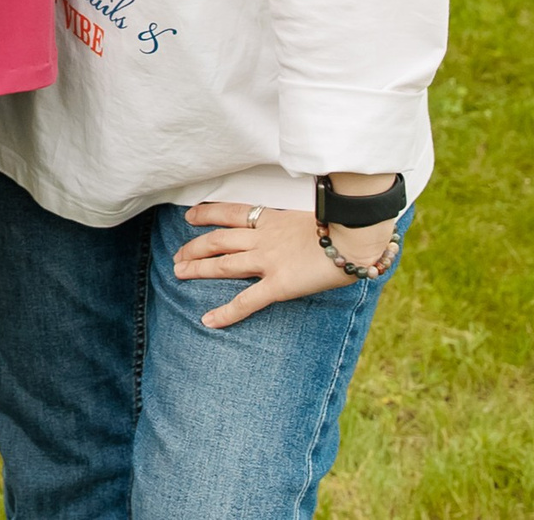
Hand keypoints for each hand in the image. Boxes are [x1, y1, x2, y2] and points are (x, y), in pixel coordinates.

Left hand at [174, 204, 398, 329]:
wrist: (355, 236)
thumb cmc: (345, 225)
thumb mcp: (315, 216)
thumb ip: (301, 224)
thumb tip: (308, 228)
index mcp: (274, 220)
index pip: (232, 213)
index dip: (207, 213)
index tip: (190, 216)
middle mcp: (264, 238)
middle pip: (218, 240)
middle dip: (195, 247)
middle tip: (177, 255)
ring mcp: (269, 261)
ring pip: (223, 265)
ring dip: (198, 268)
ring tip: (178, 273)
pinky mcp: (278, 285)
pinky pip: (246, 301)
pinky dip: (225, 312)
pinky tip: (208, 320)